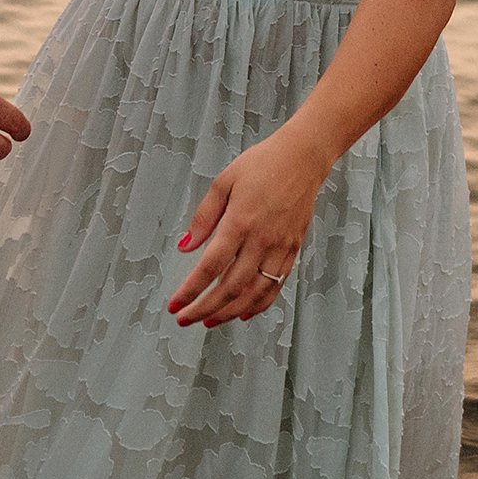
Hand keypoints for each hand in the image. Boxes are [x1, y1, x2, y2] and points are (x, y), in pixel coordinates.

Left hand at [167, 124, 334, 327]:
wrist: (302, 158)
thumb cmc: (261, 165)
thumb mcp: (223, 182)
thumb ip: (203, 217)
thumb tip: (185, 246)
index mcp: (240, 222)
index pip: (210, 266)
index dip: (191, 290)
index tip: (175, 304)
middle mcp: (261, 240)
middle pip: (230, 287)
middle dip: (204, 308)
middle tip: (186, 318)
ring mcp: (280, 248)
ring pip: (253, 293)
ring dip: (229, 312)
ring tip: (209, 321)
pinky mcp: (293, 251)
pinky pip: (275, 287)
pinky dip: (258, 305)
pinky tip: (243, 312)